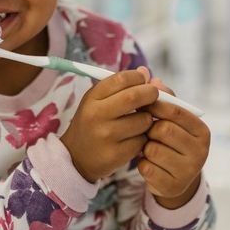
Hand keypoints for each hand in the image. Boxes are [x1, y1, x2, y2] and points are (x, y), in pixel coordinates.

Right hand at [60, 67, 156, 181]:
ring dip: (148, 119)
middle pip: (134, 96)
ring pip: (143, 120)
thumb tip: (145, 72)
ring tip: (139, 120)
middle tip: (153, 96)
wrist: (76, 157)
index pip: (121, 79)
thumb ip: (120, 86)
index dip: (138, 77)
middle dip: (150, 93)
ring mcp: (106, 136)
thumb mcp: (97, 101)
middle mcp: (97, 116)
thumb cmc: (92, 123)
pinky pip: (142, 140)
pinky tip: (134, 137)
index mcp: (92, 98)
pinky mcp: (116, 155)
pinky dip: (144, 137)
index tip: (144, 80)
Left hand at [137, 78, 209, 208]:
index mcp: (202, 131)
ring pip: (152, 149)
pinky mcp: (172, 186)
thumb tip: (152, 77)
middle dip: (149, 129)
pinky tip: (148, 163)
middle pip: (163, 129)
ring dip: (144, 147)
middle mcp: (201, 151)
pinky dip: (142, 163)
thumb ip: (164, 99)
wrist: (174, 179)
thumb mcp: (172, 120)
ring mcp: (188, 171)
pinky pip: (146, 167)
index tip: (142, 104)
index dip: (155, 105)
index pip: (175, 110)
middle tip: (146, 130)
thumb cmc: (171, 141)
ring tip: (147, 147)